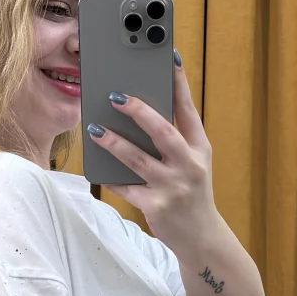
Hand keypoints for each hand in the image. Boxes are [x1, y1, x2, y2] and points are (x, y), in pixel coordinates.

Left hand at [87, 53, 216, 254]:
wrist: (202, 238)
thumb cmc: (191, 193)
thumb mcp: (193, 164)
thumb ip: (174, 141)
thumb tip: (139, 113)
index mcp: (199, 148)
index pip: (189, 110)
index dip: (179, 83)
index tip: (169, 57)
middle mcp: (189, 165)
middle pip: (163, 132)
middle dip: (139, 112)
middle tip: (116, 96)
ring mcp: (173, 187)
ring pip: (138, 160)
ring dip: (114, 142)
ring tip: (94, 129)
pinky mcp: (156, 207)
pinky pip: (127, 188)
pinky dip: (111, 178)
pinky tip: (97, 168)